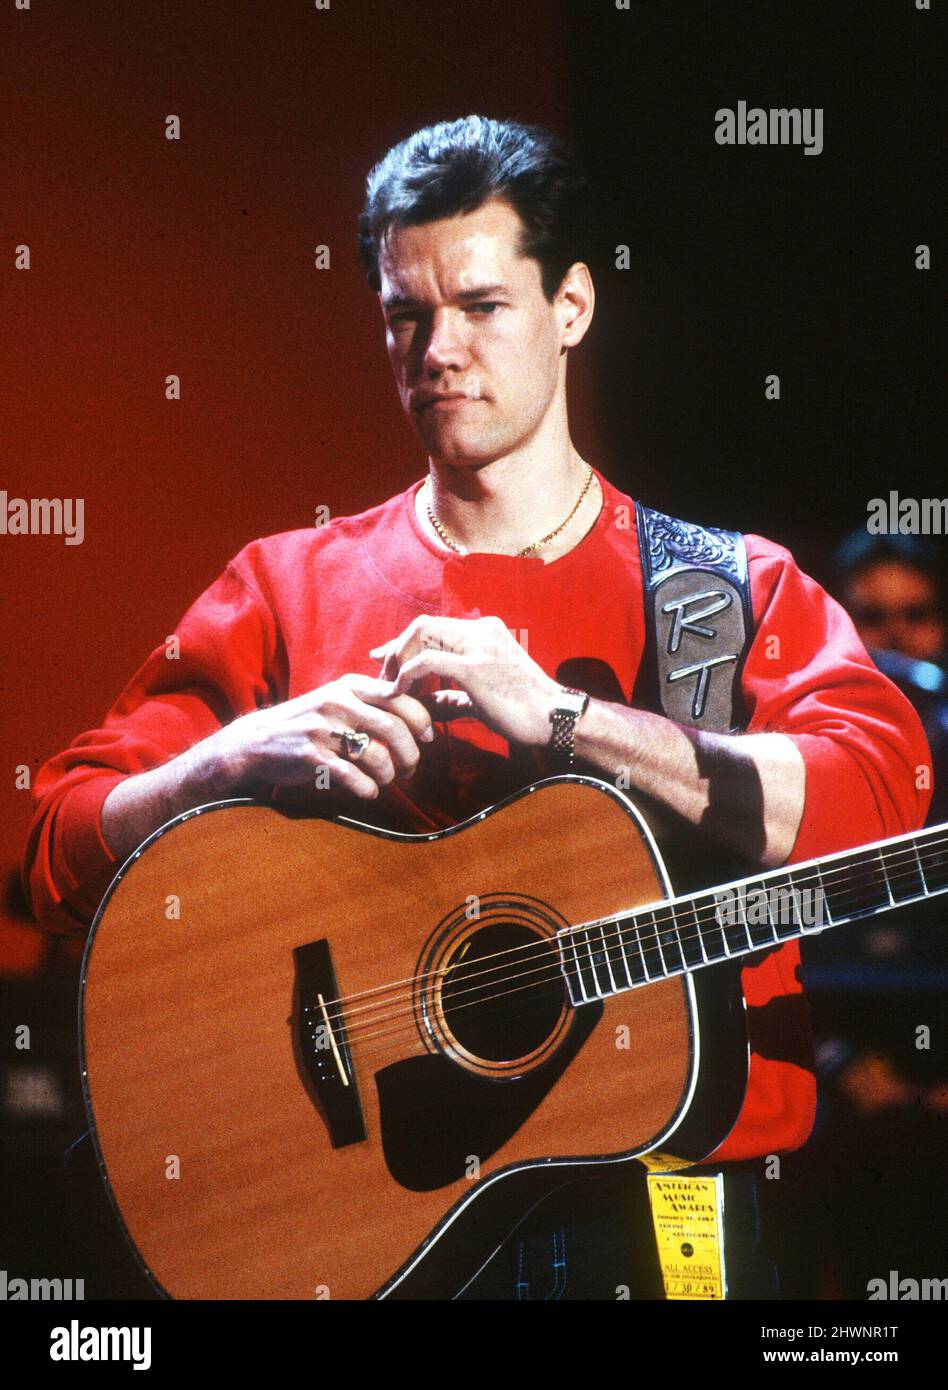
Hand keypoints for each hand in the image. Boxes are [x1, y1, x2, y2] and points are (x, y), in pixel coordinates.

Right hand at [214, 673, 433, 799]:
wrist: (259, 740)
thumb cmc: (309, 722)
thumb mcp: (337, 698)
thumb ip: (372, 700)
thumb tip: (417, 708)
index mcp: (349, 686)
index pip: (399, 697)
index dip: (422, 720)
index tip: (428, 738)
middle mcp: (338, 703)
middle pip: (393, 728)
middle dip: (411, 754)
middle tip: (412, 769)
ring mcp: (323, 729)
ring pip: (376, 755)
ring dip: (389, 774)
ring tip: (386, 781)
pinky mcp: (311, 757)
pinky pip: (352, 777)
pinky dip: (367, 788)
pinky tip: (368, 791)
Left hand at [370, 615, 560, 747]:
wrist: (553, 718)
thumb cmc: (522, 711)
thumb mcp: (481, 699)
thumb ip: (453, 697)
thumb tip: (427, 704)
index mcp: (484, 632)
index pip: (433, 627)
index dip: (403, 642)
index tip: (383, 659)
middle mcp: (480, 630)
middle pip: (421, 626)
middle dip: (395, 650)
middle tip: (383, 679)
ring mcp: (478, 645)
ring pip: (420, 635)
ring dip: (398, 660)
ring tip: (390, 687)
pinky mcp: (474, 666)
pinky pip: (427, 662)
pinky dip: (407, 675)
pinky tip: (399, 694)